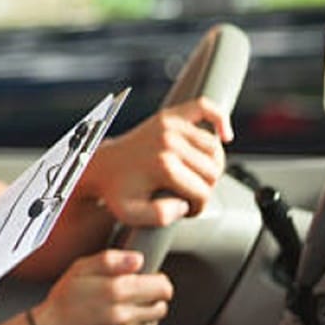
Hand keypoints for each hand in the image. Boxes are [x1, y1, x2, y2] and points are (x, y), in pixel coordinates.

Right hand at [32, 249, 172, 324]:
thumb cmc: (65, 296)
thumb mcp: (81, 267)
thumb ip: (110, 259)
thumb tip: (137, 258)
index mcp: (116, 290)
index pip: (162, 287)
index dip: (157, 279)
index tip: (146, 276)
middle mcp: (123, 313)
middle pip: (162, 304)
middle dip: (153, 295)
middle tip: (135, 289)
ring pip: (154, 319)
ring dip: (146, 310)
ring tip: (126, 302)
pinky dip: (137, 322)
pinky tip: (120, 315)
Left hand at [80, 97, 232, 226]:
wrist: (100, 166)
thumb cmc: (116, 191)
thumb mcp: (131, 214)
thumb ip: (160, 216)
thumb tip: (184, 204)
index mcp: (163, 165)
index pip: (203, 192)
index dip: (198, 207)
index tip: (186, 209)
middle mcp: (169, 142)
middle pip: (212, 170)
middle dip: (205, 188)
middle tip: (189, 195)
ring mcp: (170, 125)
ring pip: (214, 149)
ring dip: (212, 166)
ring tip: (195, 177)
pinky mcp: (169, 115)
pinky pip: (204, 107)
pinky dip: (220, 118)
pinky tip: (224, 135)